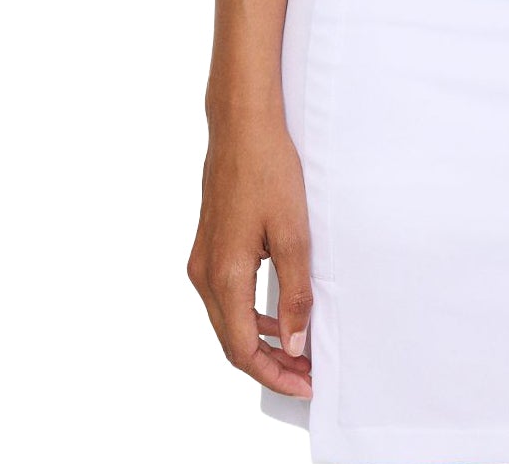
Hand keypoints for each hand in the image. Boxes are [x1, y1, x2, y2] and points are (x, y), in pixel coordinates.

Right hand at [187, 119, 314, 397]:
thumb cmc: (268, 170)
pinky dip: (251, 315)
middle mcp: (205, 274)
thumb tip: (294, 342)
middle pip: (232, 341)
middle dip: (269, 365)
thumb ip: (296, 292)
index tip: (305, 383)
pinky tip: (279, 314)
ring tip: (297, 351)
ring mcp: (202, 259)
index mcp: (225, 275)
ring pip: (228, 320)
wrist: (242, 126)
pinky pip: (227, 297)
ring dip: (261, 341)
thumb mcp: (294, 233)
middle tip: (306, 374)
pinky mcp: (209, 246)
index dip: (274, 374)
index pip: (244, 349)